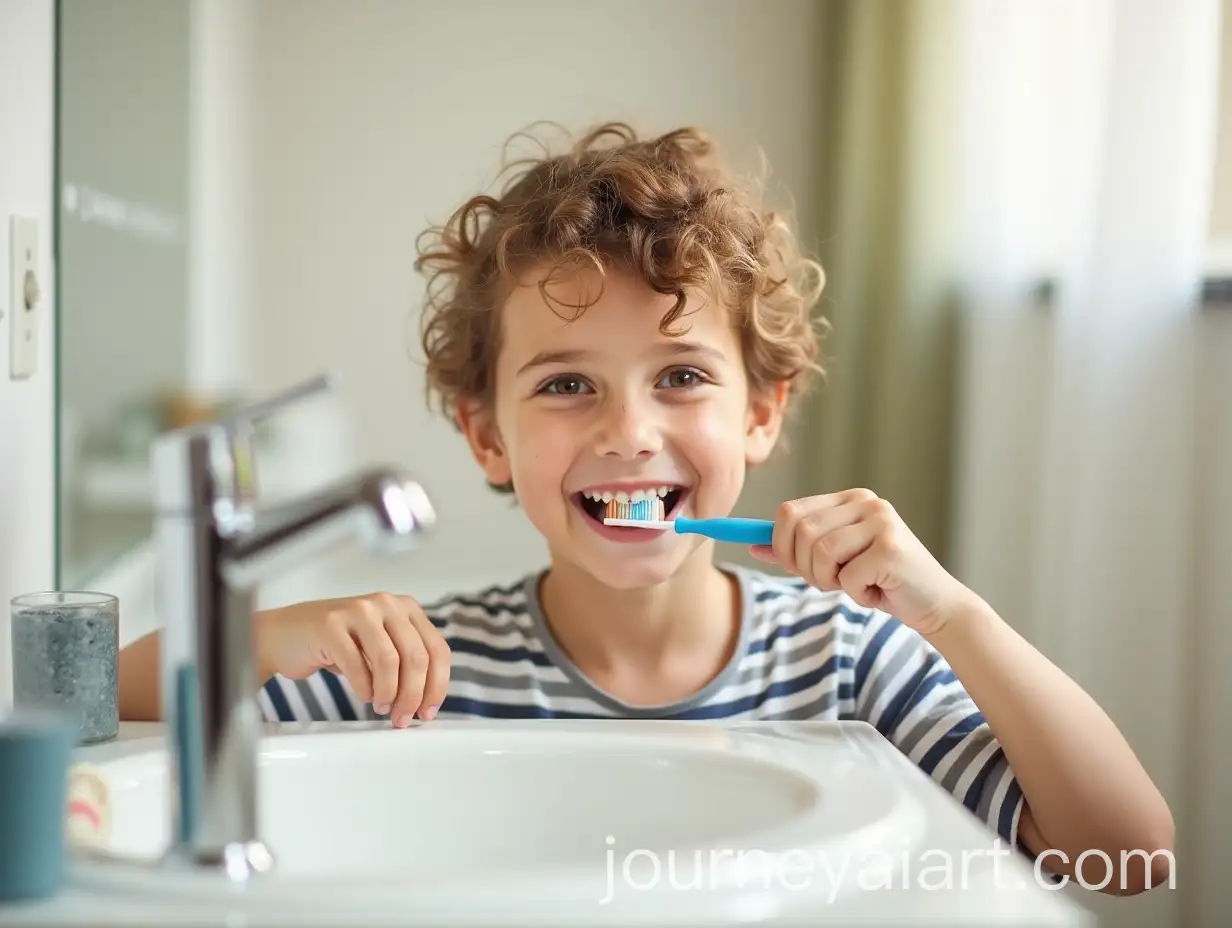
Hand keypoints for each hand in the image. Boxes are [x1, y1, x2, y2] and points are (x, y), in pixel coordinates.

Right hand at [255, 592, 449, 726]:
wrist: (284, 635)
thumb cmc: (337, 645)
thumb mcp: (380, 647)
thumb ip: (405, 663)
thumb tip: (426, 701)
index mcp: (405, 608)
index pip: (437, 649)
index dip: (437, 686)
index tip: (428, 712)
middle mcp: (385, 603)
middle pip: (416, 656)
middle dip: (413, 695)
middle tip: (403, 718)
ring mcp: (358, 611)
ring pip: (390, 661)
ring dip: (389, 694)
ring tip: (383, 709)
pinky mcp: (330, 625)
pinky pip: (357, 665)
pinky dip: (364, 688)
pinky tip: (364, 695)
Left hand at [749, 489, 975, 635]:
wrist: (934, 605)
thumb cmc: (881, 582)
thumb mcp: (834, 564)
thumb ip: (797, 551)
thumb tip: (753, 546)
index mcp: (850, 499)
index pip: (789, 511)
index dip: (780, 545)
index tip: (793, 567)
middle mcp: (866, 502)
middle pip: (800, 530)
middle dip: (803, 566)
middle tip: (829, 582)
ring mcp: (881, 522)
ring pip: (820, 553)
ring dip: (830, 581)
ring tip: (855, 586)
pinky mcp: (891, 548)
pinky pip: (847, 576)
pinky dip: (856, 594)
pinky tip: (878, 592)